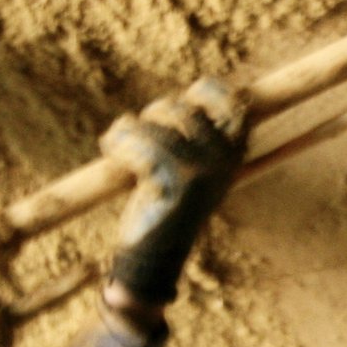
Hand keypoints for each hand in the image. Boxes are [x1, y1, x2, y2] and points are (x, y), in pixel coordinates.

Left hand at [101, 78, 246, 317]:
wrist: (153, 259)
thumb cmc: (167, 208)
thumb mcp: (196, 169)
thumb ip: (201, 134)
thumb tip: (201, 88)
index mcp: (235, 154)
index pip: (229, 99)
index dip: (199, 94)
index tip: (172, 115)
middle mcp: (224, 159)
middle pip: (181, 107)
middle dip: (153, 117)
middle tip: (139, 142)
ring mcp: (202, 169)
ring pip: (156, 123)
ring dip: (129, 131)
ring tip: (120, 148)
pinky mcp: (174, 180)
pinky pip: (138, 141)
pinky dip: (117, 143)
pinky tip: (111, 153)